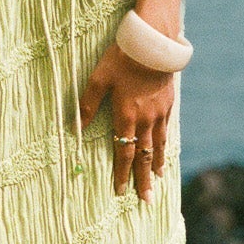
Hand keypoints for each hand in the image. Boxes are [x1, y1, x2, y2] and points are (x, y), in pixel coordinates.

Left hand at [75, 44, 174, 200]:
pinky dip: (166, 145)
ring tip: (157, 180)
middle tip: (145, 200)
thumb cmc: (122, 59)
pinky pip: (167, 130)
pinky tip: (165, 152)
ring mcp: (159, 113)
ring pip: (158, 145)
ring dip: (156, 165)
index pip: (123, 152)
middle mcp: (144, 119)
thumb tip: (75, 128)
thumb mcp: (99, 79)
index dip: (121, 173)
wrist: (153, 43)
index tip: (121, 192)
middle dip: (143, 180)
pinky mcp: (168, 103)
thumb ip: (87, 105)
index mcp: (126, 116)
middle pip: (144, 156)